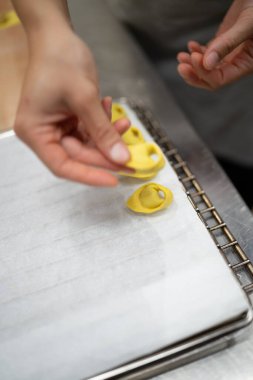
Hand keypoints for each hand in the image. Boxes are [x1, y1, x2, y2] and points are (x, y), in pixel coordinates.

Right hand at [14, 29, 129, 186]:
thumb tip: (121, 159)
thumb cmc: (60, 60)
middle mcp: (44, 133)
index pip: (63, 166)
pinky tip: (111, 111)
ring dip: (108, 137)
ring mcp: (57, 127)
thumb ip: (102, 131)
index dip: (89, 175)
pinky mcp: (69, 120)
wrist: (57, 36)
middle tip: (131, 157)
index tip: (114, 180)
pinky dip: (104, 125)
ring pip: (88, 146)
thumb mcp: (84, 97)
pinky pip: (90, 132)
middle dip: (106, 154)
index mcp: (35, 132)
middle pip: (78, 157)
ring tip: (124, 123)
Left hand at [177, 0, 252, 89]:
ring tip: (181, 56)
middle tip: (181, 65)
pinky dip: (196, 53)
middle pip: (211, 79)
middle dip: (194, 74)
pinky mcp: (224, 44)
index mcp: (247, 64)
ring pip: (207, 69)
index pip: (221, 79)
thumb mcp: (246, 24)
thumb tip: (207, 64)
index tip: (194, 57)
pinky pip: (208, 56)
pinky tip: (191, 45)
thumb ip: (227, 44)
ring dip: (192, 65)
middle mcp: (238, 62)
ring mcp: (230, 54)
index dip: (204, 72)